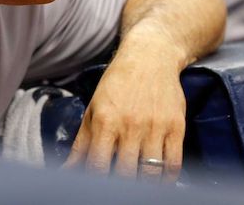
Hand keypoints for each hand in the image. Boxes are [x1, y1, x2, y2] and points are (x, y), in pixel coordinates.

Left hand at [63, 40, 186, 182]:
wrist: (150, 56)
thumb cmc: (117, 84)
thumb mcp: (93, 109)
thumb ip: (82, 143)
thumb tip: (67, 170)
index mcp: (106, 121)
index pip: (98, 165)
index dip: (96, 181)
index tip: (96, 185)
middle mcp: (131, 125)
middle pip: (126, 173)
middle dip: (120, 184)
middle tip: (118, 184)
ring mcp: (155, 126)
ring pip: (151, 173)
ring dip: (143, 184)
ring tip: (137, 183)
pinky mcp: (176, 126)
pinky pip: (174, 164)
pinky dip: (166, 179)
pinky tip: (158, 180)